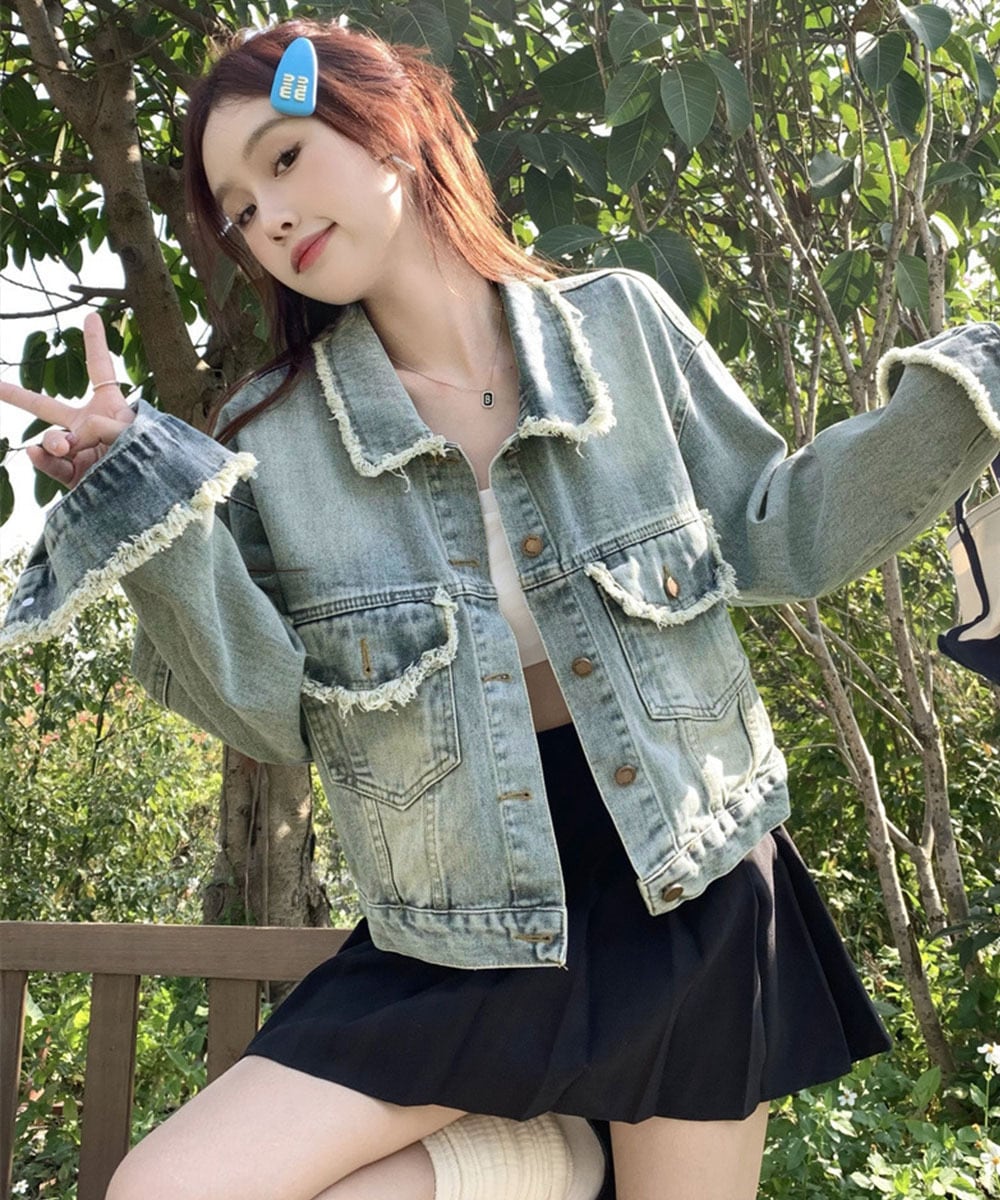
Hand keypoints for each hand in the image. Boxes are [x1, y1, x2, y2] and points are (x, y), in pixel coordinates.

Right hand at [0, 313, 135, 488]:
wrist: (156, 493)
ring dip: (55, 442)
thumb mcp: (132, 431)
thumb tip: (62, 443)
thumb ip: (96, 427)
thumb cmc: (152, 456)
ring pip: (52, 440)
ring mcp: (80, 452)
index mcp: (111, 407)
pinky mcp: (76, 476)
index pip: (99, 369)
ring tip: (66, 448)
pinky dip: (44, 460)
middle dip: (16, 396)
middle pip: (46, 407)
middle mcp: (90, 427)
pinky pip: (52, 465)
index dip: (95, 343)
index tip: (92, 316)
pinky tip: (37, 453)